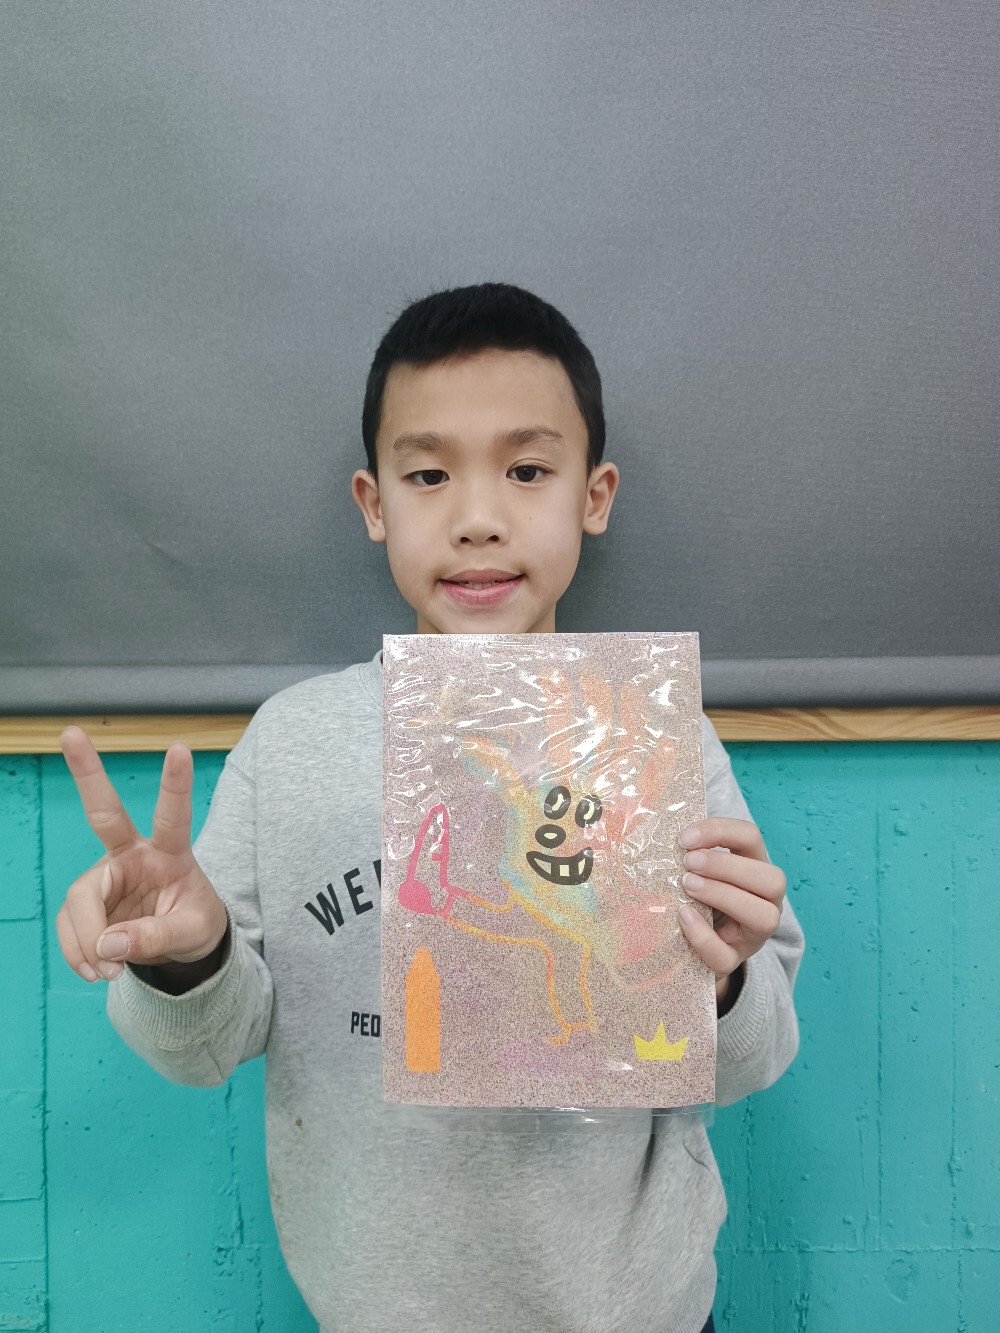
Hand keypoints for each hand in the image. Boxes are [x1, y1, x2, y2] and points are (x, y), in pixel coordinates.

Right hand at [55, 727, 228, 982]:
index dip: (175, 785)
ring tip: (107, 972)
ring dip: (87, 940)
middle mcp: (134, 855)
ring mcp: (106, 876)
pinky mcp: (89, 901)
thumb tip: (107, 946)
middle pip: (105, 814)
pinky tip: (96, 971)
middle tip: (71, 732)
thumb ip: (154, 937)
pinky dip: (80, 953)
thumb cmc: (195, 925)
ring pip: (80, 899)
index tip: (180, 748)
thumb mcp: (190, 934)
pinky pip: (72, 927)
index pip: (174, 816)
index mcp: (171, 853)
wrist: (182, 947)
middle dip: (88, 773)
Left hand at [676, 818, 786, 1008]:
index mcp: (756, 867)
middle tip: (688, 862)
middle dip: (727, 866)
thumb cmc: (695, 894)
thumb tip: (661, 831)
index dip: (720, 832)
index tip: (684, 838)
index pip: (752, 837)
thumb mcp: (699, 870)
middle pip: (773, 878)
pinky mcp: (732, 962)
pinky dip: (702, 936)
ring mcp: (754, 935)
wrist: (690, 943)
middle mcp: (767, 901)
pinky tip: (683, 916)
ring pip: (764, 917)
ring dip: (723, 895)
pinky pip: (725, 956)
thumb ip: (690, 853)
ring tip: (687, 885)